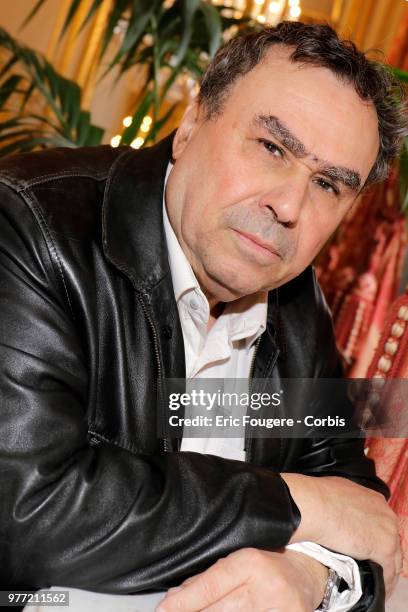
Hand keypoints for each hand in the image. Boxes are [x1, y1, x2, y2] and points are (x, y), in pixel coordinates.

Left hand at [156, 548, 327, 611]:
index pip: (209, 586)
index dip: (183, 602)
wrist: (306, 576)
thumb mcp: (239, 560)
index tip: (163, 610)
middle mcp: (265, 588)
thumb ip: (207, 578)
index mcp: (250, 563)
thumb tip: (174, 598)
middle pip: (216, 611)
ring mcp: (277, 611)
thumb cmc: (268, 563)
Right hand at [282, 473, 401, 594]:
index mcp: (374, 500)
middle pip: (391, 541)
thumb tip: (338, 512)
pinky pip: (389, 571)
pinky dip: (384, 582)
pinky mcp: (384, 548)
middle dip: (383, 556)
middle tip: (373, 568)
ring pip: (393, 558)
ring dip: (385, 572)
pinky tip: (376, 589)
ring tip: (374, 583)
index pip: (382, 525)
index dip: (376, 539)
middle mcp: (386, 513)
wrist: (314, 505)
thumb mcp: (337, 493)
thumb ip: (346, 504)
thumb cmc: (317, 498)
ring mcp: (388, 531)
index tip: (368, 549)